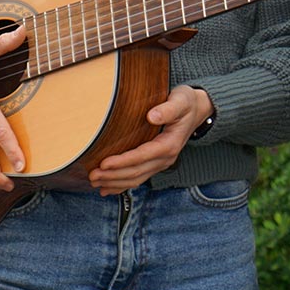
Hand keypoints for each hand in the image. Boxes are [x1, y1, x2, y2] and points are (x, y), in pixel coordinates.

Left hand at [90, 84, 215, 194]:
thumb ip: (168, 109)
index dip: (122, 161)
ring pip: (136, 178)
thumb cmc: (186, 103)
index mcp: (170, 144)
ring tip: (94, 181)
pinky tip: (107, 189)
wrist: (197, 110)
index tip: (103, 163)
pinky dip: (122, 185)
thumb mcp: (181, 101)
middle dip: (113, 175)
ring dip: (114, 182)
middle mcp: (166, 158)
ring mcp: (161, 163)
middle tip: (92, 174)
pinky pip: (138, 178)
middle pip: (136, 172)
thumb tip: (152, 116)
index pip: (142, 156)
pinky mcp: (156, 164)